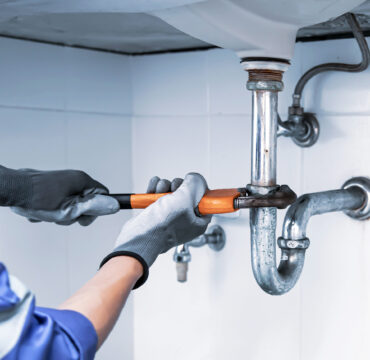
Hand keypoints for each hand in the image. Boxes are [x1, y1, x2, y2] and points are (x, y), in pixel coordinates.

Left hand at [11, 169, 118, 225]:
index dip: (96, 210)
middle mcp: (74, 178)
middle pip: (86, 201)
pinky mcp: (52, 185)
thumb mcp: (70, 209)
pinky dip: (52, 209)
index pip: (103, 195)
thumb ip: (94, 208)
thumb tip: (115, 205)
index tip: (83, 218)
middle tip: (62, 216)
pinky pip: (59, 201)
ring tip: (49, 213)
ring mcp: (63, 181)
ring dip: (61, 213)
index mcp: (82, 180)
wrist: (13, 190)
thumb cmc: (37, 198)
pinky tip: (41, 210)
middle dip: (75, 214)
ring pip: (72, 203)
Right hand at [100, 172, 211, 287]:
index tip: (191, 185)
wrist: (139, 237)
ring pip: (171, 191)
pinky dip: (154, 189)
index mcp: (199, 221)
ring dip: (163, 187)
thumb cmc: (162, 227)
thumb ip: (195, 185)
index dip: (198, 189)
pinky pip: (158, 193)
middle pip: (187, 192)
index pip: (206, 200)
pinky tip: (151, 192)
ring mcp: (171, 215)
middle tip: (173, 192)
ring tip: (158, 194)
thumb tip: (195, 178)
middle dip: (177, 186)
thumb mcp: (185, 200)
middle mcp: (186, 218)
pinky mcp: (157, 212)